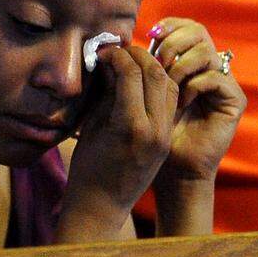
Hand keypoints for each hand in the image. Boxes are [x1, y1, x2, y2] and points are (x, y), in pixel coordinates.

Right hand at [60, 45, 178, 235]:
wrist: (103, 206)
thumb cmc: (87, 169)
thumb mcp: (91, 126)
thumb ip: (105, 93)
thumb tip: (110, 62)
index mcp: (131, 126)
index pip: (131, 73)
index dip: (116, 55)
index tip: (102, 52)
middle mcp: (155, 129)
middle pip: (156, 74)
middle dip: (138, 55)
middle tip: (119, 50)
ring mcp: (165, 135)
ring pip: (169, 85)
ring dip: (152, 67)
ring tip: (131, 62)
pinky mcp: (167, 138)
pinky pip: (170, 101)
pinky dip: (159, 84)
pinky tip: (141, 81)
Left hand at [147, 18, 245, 183]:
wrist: (171, 170)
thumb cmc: (150, 134)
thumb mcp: (138, 95)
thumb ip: (136, 68)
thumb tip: (120, 42)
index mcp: (188, 62)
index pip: (186, 27)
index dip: (169, 25)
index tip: (149, 35)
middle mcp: (208, 68)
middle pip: (198, 31)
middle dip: (173, 43)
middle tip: (157, 62)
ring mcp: (223, 83)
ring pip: (206, 51)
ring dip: (181, 65)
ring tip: (168, 85)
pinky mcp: (234, 101)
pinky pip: (215, 77)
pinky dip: (194, 86)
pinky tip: (182, 102)